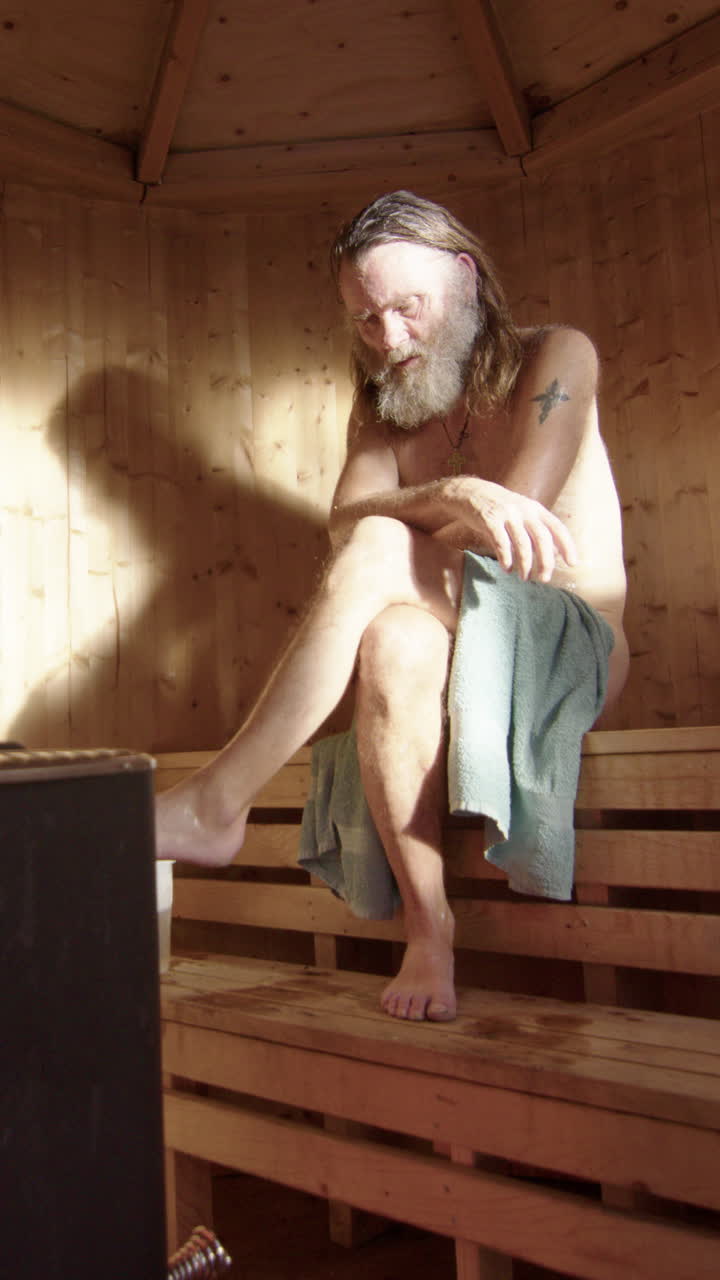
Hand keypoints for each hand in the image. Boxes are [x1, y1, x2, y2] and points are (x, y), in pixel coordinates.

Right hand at [444, 477, 576, 582]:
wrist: (470, 492)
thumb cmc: (499, 508)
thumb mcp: (522, 513)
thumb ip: (535, 531)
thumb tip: (552, 554)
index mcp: (535, 509)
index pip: (557, 528)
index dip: (567, 546)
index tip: (572, 563)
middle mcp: (524, 510)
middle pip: (542, 538)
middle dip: (545, 561)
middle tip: (544, 578)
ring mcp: (507, 514)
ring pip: (522, 544)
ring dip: (525, 564)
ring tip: (524, 577)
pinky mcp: (489, 519)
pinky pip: (501, 543)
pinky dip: (506, 558)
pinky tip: (507, 568)